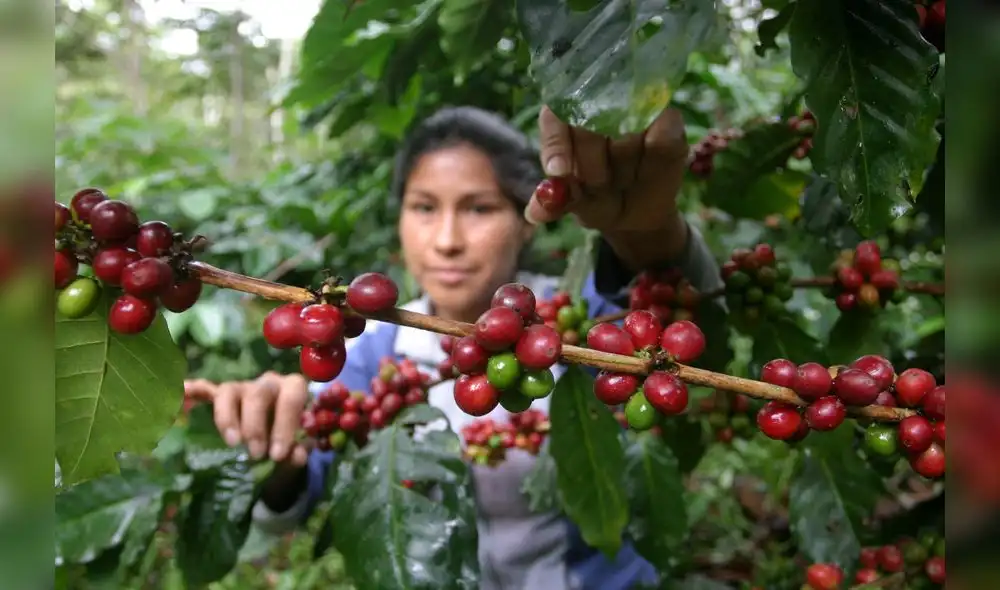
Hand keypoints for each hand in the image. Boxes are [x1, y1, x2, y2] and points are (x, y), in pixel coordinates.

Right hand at [184, 371, 310, 464]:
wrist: (274, 443)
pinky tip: (183, 391)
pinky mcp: (220, 396)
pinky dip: (195, 390)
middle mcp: (267, 383)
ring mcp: (242, 388)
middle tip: (255, 454)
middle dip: (256, 426)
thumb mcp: (295, 451)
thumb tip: (296, 456)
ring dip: (227, 417)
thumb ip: (297, 452)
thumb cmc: (286, 442)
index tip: (277, 455)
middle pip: (258, 393)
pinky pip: (205, 389)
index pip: (292, 396)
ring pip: (229, 390)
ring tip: (231, 443)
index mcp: (292, 389)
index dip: (286, 424)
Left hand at [525, 106, 689, 269]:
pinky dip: (656, 148)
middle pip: (590, 121)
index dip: (556, 145)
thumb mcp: (577, 205)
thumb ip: (554, 203)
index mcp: (567, 123)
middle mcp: (599, 110)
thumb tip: (535, 213)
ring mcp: (634, 113)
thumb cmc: (598, 200)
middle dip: (590, 160)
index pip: (555, 119)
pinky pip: (663, 128)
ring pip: (626, 125)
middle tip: (596, 184)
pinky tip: (649, 168)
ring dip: (624, 163)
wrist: (636, 215)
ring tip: (622, 183)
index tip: (558, 172)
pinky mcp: (667, 122)